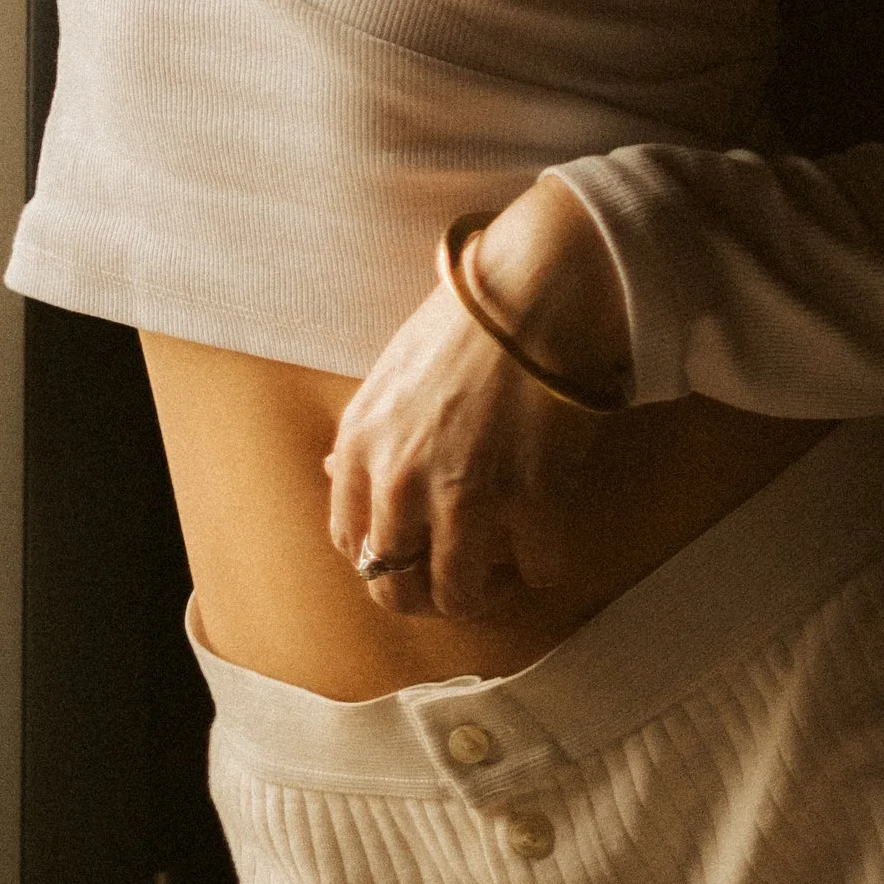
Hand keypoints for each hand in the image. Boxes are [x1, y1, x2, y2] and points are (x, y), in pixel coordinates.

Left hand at [323, 180, 632, 620]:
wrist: (535, 288)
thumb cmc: (465, 320)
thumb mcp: (390, 372)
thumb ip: (363, 436)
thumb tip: (335, 477)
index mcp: (362, 445)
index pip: (348, 542)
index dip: (380, 558)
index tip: (409, 553)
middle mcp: (401, 482)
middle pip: (395, 587)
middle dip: (425, 591)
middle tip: (456, 574)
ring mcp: (465, 497)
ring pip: (460, 595)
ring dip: (482, 590)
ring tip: (503, 566)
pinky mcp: (530, 501)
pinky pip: (537, 570)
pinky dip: (545, 562)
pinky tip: (548, 534)